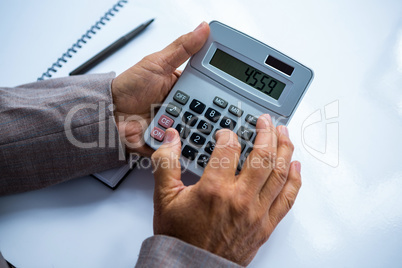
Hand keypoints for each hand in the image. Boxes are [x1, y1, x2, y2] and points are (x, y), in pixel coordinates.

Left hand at [111, 22, 209, 155]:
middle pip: (205, 112)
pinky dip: (183, 145)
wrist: (109, 113)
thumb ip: (182, 48)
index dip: (217, 91)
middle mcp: (182, 106)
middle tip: (197, 111)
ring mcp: (176, 124)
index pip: (207, 88)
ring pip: (196, 129)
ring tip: (183, 124)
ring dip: (193, 129)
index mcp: (183, 86)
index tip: (225, 92)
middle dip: (206, 113)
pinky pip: (182, 145)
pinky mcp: (169, 141)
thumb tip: (202, 28)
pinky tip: (182, 140)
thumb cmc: (129, 87)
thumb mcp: (157, 63)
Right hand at [151, 114, 301, 265]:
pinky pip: (287, 199)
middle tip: (266, 121)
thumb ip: (166, 163)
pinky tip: (296, 167)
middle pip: (262, 155)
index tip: (226, 132)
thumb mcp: (164, 197)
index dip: (228, 134)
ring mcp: (256, 212)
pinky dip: (295, 180)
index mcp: (214, 188)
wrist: (191, 267)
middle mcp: (240, 198)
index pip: (229, 148)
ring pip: (279, 173)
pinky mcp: (266, 226)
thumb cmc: (180, 237)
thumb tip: (171, 138)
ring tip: (284, 134)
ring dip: (284, 149)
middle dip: (266, 132)